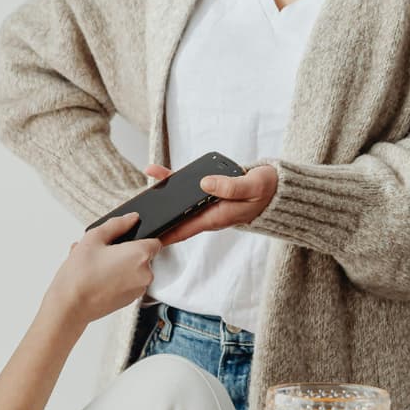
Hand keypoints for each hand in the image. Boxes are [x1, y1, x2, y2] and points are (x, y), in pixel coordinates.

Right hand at [45, 213, 158, 325]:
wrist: (70, 306)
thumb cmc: (80, 274)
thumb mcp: (94, 238)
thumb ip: (117, 224)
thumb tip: (132, 218)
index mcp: (140, 255)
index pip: (155, 240)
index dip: (140, 237)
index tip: (125, 239)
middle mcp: (145, 273)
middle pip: (143, 255)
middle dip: (126, 251)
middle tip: (103, 252)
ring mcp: (139, 289)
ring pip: (134, 269)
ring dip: (120, 265)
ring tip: (96, 265)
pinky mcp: (131, 300)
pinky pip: (129, 282)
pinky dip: (118, 278)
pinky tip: (98, 277)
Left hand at [140, 162, 278, 244]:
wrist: (276, 186)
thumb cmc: (265, 189)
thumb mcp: (251, 187)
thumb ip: (229, 187)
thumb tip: (204, 183)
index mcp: (216, 217)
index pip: (184, 230)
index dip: (164, 234)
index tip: (145, 237)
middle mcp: (208, 213)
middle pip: (176, 218)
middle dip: (157, 220)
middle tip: (133, 220)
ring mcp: (207, 203)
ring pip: (178, 202)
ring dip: (161, 197)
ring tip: (139, 194)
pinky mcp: (208, 190)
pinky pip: (186, 188)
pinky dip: (172, 180)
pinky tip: (157, 172)